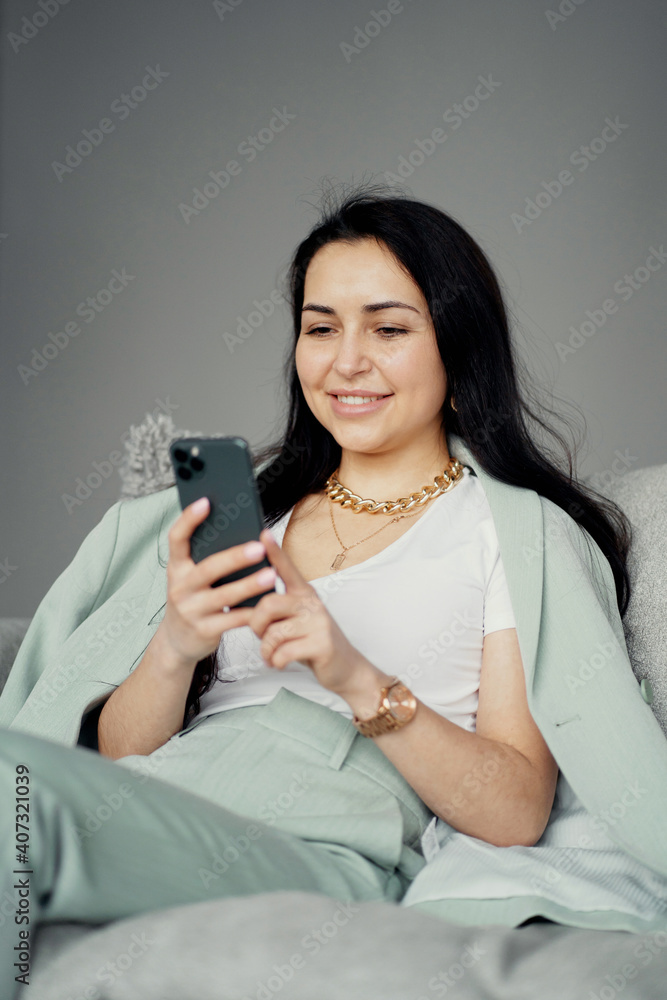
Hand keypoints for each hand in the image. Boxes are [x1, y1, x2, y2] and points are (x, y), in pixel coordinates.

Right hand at [160, 496, 275, 666]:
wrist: (177, 642)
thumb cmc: (194, 600)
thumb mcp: (191, 579)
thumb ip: (208, 560)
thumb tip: (244, 534)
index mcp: (176, 568)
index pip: (177, 539)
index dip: (188, 519)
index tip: (206, 501)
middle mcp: (179, 587)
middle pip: (208, 569)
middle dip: (234, 557)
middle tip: (259, 547)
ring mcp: (190, 611)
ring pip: (224, 596)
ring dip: (250, 585)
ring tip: (272, 574)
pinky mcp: (204, 631)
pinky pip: (233, 620)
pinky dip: (252, 612)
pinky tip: (269, 603)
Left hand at [246, 526, 372, 696]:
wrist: (346, 668)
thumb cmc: (312, 642)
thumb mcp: (297, 620)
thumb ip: (278, 609)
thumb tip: (246, 602)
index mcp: (304, 593)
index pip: (287, 567)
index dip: (274, 551)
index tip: (262, 533)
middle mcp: (312, 603)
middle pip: (268, 604)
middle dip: (256, 626)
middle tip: (261, 638)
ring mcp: (319, 622)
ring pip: (274, 633)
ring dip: (266, 650)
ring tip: (270, 655)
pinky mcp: (322, 644)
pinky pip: (284, 652)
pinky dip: (275, 661)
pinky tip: (279, 662)